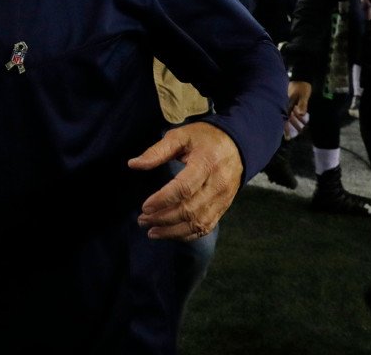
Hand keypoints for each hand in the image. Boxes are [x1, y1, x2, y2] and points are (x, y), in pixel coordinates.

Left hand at [128, 121, 243, 240]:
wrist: (237, 144)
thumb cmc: (204, 138)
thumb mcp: (180, 136)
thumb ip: (156, 151)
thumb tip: (133, 164)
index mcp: (206, 163)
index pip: (184, 188)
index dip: (163, 200)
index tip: (144, 206)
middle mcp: (217, 184)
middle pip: (190, 209)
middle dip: (163, 218)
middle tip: (142, 220)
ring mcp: (223, 198)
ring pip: (198, 223)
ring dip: (173, 231)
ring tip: (151, 231)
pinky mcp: (224, 206)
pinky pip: (207, 226)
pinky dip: (187, 234)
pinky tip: (169, 233)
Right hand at [286, 80, 311, 136]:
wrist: (302, 78)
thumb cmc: (303, 86)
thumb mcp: (304, 94)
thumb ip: (303, 104)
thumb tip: (301, 113)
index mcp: (286, 104)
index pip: (285, 118)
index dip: (285, 128)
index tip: (287, 137)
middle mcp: (286, 105)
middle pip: (286, 119)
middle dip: (289, 128)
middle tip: (290, 138)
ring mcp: (289, 104)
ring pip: (290, 116)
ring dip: (295, 123)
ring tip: (300, 130)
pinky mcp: (293, 102)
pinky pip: (293, 111)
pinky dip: (297, 117)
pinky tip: (301, 120)